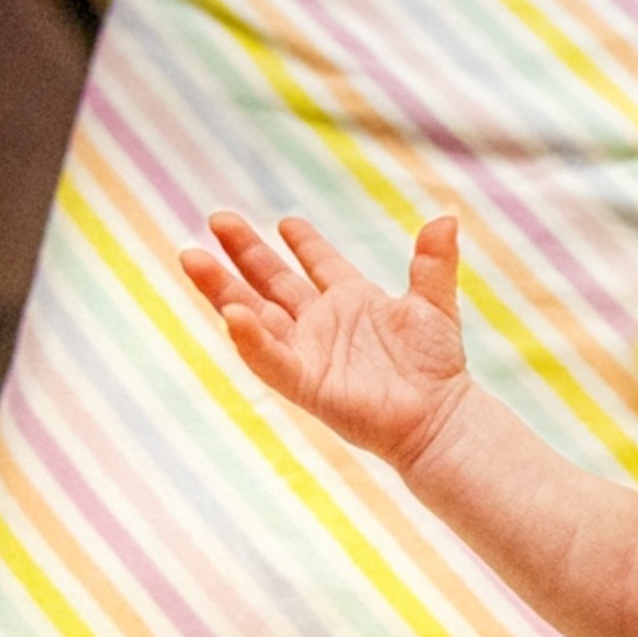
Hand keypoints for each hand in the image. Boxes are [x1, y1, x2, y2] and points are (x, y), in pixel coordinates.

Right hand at [180, 211, 470, 472]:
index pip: (318, 264)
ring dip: (223, 289)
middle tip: (216, 220)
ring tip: (192, 257)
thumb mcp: (434, 304)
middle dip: (243, 252)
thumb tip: (445, 218)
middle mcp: (323, 325)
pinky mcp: (305, 383)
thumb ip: (432, 262)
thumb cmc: (437, 368)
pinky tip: (231, 314)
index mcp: (352, 302)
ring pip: (255, 315)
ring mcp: (309, 353)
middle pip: (271, 283)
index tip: (285, 222)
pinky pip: (270, 360)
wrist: (438, 418)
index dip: (303, 243)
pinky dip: (250, 339)